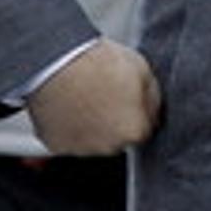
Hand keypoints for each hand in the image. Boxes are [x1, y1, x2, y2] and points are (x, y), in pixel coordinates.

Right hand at [27, 39, 161, 156]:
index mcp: (135, 130)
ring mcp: (82, 149)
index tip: (128, 98)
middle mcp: (110, 147)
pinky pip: (68, 137)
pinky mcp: (58, 145)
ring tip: (85, 94)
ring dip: (92, 123)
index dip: (136, 110)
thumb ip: (152, 97)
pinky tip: (69, 103)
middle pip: (118, 137)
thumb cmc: (97, 62)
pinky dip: (69, 125)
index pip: (144, 128)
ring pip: (93, 139)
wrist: (58, 62)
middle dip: (114, 119)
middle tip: (105, 93)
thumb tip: (153, 107)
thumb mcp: (142, 68)